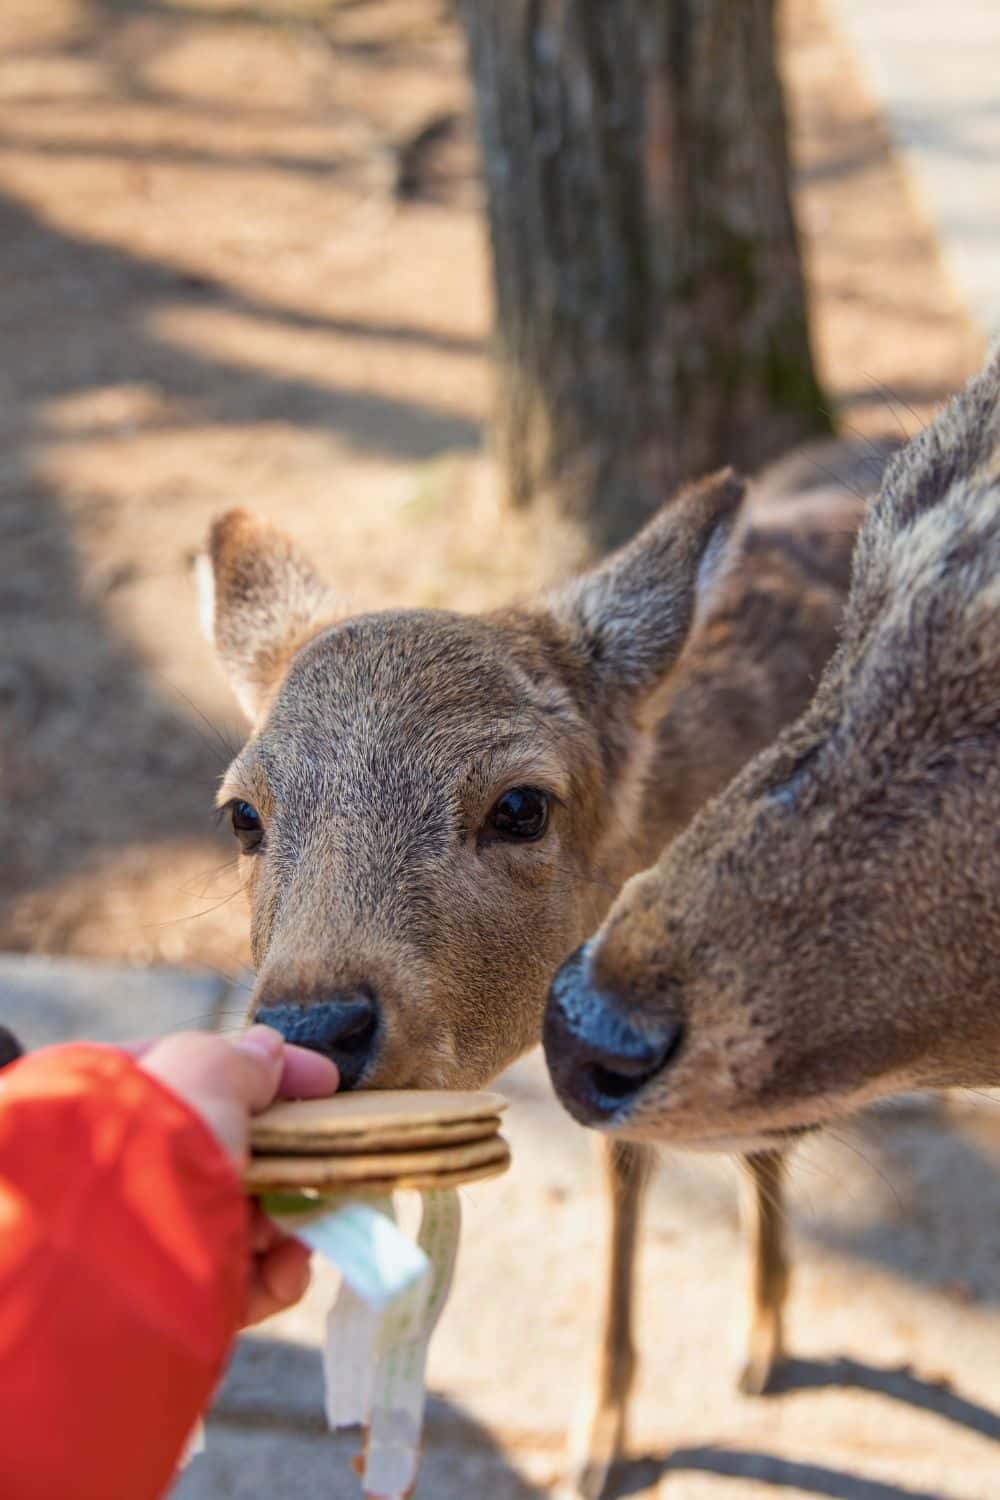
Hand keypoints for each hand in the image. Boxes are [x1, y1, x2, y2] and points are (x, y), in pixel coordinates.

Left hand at [138, 1025, 338, 1324]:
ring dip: (285, 1220)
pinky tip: (289, 1269)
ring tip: (300, 1227)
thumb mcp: (206, 1072)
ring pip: (240, 1219)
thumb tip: (267, 1050)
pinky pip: (236, 1284)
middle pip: (229, 1152)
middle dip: (285, 1159)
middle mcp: (125, 1167)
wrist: (112, 1256)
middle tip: (323, 1159)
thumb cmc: (156, 1142)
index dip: (265, 1073)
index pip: (199, 1073)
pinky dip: (273, 1277)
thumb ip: (241, 1060)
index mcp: (111, 1100)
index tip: (324, 1083)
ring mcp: (145, 1236)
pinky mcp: (171, 1300)